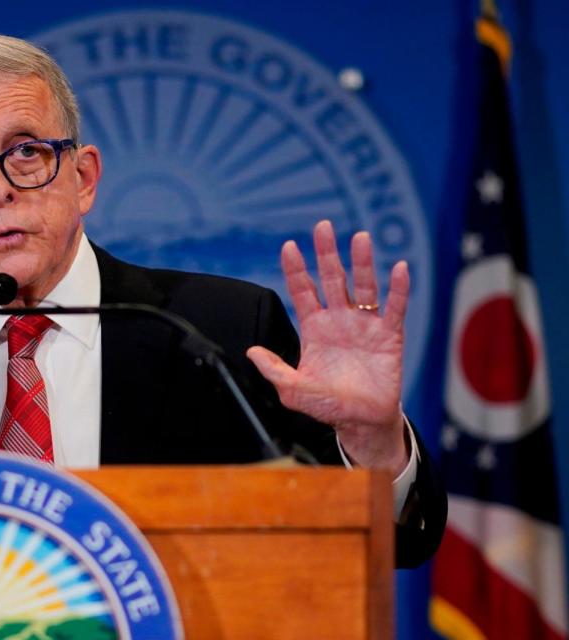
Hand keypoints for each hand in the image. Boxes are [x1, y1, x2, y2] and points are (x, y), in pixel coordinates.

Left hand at [246, 220, 409, 472]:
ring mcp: (364, 325)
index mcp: (314, 328)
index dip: (296, 270)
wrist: (361, 422)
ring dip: (362, 262)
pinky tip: (399, 269)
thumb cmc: (328, 404)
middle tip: (322, 226)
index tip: (288, 246)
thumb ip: (274, 370)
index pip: (302, 291)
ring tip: (360, 238)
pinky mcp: (389, 335)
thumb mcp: (294, 391)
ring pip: (364, 286)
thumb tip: (252, 351)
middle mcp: (338, 319)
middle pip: (332, 278)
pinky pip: (395, 308)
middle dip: (326, 253)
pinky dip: (399, 288)